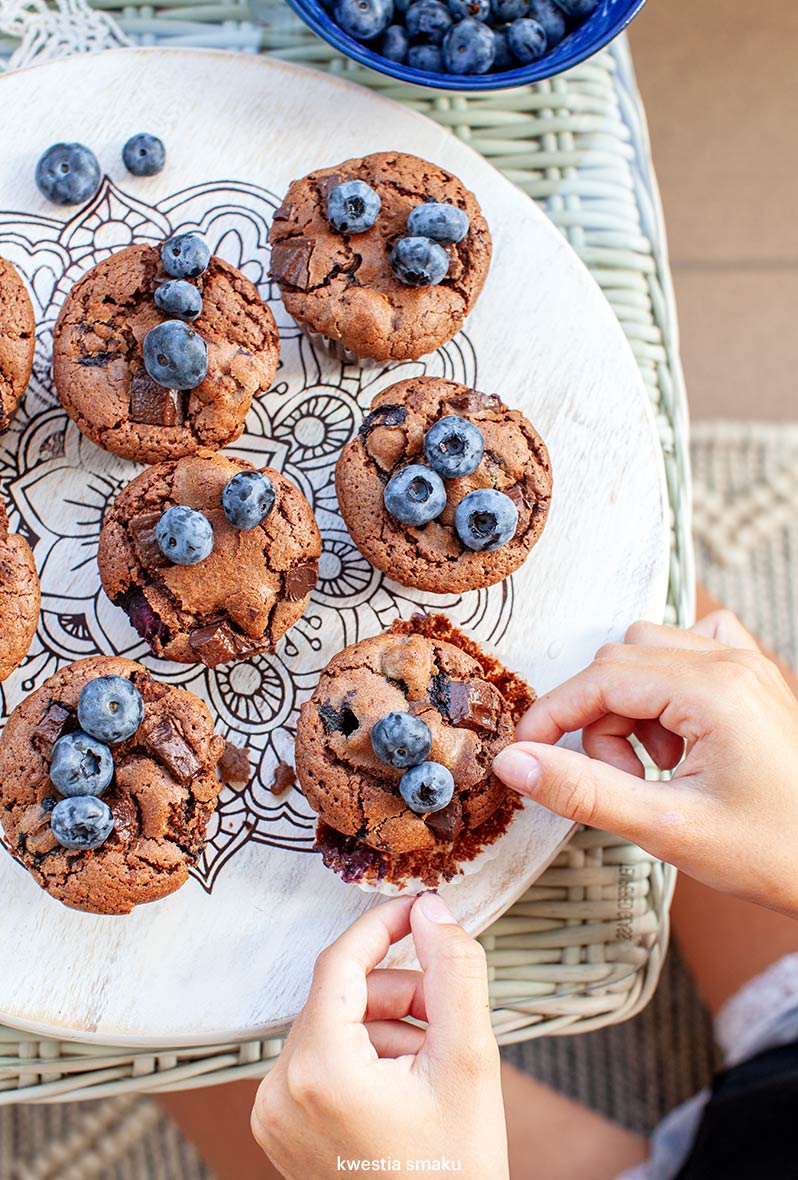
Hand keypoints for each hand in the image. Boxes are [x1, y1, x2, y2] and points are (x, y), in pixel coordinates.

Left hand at [251, 892, 508, 1179]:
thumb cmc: (456, 1169)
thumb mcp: (470, 1063)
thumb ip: (454, 973)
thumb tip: (433, 910)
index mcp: (318, 1071)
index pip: (339, 963)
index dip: (382, 926)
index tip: (421, 908)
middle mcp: (278, 1091)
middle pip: (338, 997)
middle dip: (398, 991)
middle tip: (448, 1011)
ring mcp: (273, 1115)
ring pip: (332, 1028)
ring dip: (386, 1025)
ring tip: (434, 1059)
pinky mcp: (279, 1131)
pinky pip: (320, 1063)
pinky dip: (364, 1056)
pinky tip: (407, 1083)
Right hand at [493, 611, 797, 916]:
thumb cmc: (774, 852)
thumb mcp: (669, 829)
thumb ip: (585, 791)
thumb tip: (514, 762)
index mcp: (714, 690)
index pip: (600, 678)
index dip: (552, 716)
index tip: (526, 757)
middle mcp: (731, 661)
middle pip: (620, 660)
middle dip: (599, 720)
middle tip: (623, 782)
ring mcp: (747, 664)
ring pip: (648, 651)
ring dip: (631, 705)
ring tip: (658, 767)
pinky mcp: (752, 678)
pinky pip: (688, 650)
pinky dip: (664, 686)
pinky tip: (678, 734)